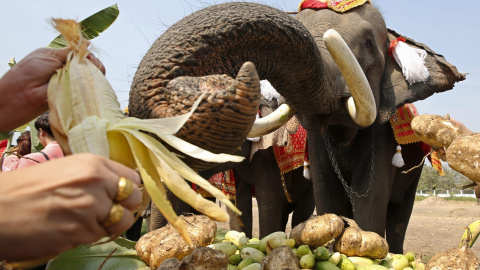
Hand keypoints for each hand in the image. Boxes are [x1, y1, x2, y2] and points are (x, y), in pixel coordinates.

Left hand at [0, 48, 105, 132]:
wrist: (22, 93)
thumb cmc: (30, 72)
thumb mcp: (49, 55)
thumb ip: (69, 51)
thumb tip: (87, 43)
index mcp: (63, 59)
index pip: (82, 54)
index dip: (86, 53)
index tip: (87, 52)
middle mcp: (70, 71)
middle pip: (91, 65)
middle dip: (92, 61)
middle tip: (88, 61)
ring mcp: (75, 83)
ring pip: (93, 76)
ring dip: (92, 72)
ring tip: (84, 72)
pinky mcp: (77, 95)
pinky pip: (90, 89)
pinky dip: (91, 84)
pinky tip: (86, 81)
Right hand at [0, 153, 141, 260]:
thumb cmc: (26, 190)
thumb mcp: (65, 170)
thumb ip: (95, 177)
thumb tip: (121, 189)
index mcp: (93, 164)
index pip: (133, 178)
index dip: (128, 191)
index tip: (121, 199)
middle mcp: (96, 182)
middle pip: (134, 199)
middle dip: (125, 209)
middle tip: (107, 214)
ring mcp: (90, 208)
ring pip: (121, 222)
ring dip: (109, 226)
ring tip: (85, 223)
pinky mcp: (80, 232)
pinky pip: (99, 237)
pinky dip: (88, 237)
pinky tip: (68, 230)